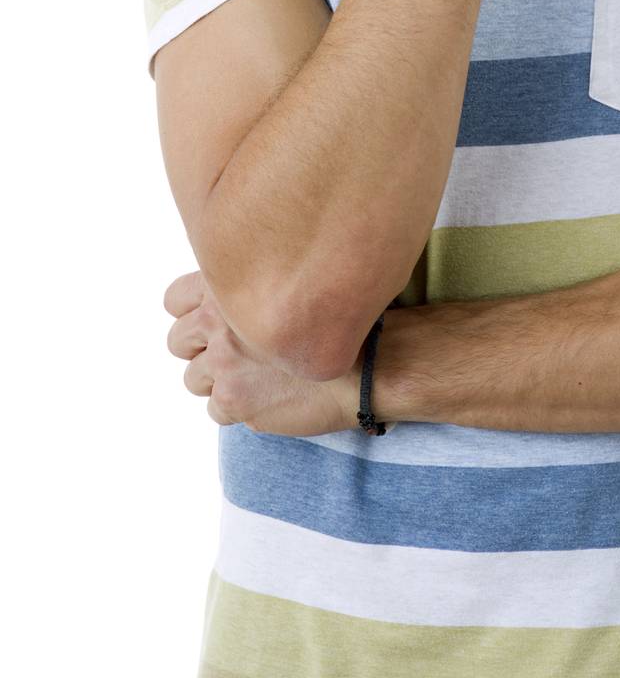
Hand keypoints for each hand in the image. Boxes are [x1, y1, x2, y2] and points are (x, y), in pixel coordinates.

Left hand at [163, 270, 360, 435]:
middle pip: (178, 342)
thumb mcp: (297, 282)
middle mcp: (220, 321)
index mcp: (231, 287)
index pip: (175, 298)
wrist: (371, 359)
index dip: (190, 311)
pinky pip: (216, 411)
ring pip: (193, 380)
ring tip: (253, 380)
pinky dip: (237, 408)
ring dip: (218, 381)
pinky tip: (266, 399)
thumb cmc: (344, 318)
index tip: (209, 321)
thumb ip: (258, 289)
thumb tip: (238, 301)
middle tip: (230, 356)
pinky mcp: (235, 400)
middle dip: (200, 350)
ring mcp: (225, 363)